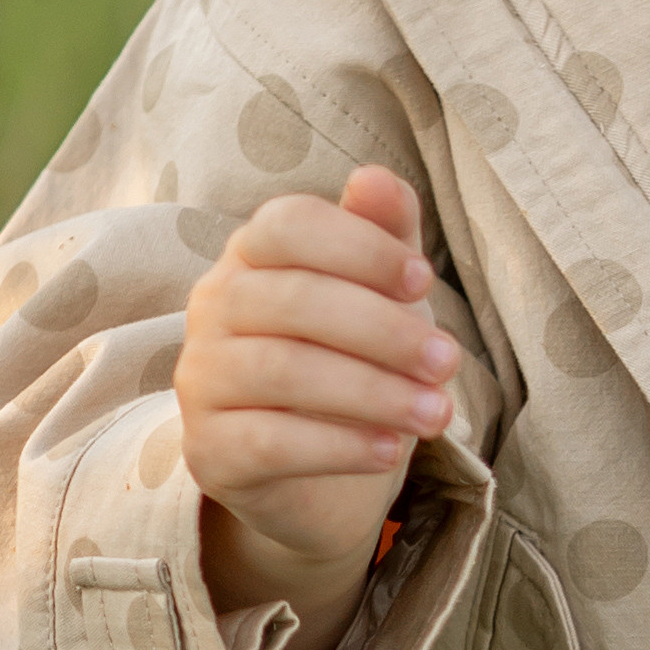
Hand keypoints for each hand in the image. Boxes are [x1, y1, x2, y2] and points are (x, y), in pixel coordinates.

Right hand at [178, 167, 456, 649]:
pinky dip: (339, 445)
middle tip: (448, 361)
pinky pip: (268, 441)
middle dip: (383, 329)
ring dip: (373, 392)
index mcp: (252, 252)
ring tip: (436, 413)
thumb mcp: (382, 289)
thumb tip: (375, 178)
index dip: (360, 247)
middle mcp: (213, 307)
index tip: (424, 279)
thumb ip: (383, 232)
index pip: (289, 225)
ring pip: (282, 371)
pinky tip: (391, 449)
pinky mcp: (208, 451)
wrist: (320, 471)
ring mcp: (201, 380)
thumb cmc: (355, 355)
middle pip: (292, 300)